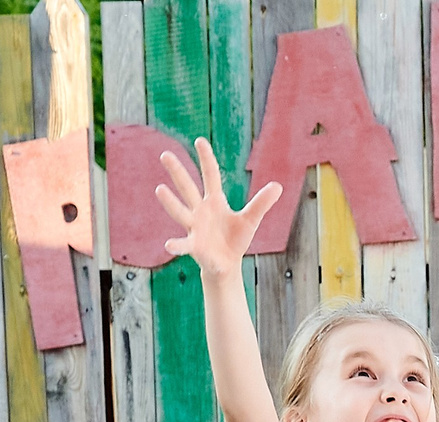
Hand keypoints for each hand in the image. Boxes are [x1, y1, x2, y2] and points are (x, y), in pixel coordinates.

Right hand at [158, 137, 281, 280]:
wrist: (227, 264)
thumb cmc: (235, 239)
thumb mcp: (250, 219)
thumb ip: (261, 203)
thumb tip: (278, 185)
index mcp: (214, 201)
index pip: (210, 175)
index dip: (206, 159)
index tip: (199, 140)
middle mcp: (200, 210)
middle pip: (188, 188)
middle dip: (178, 172)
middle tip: (165, 154)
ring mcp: (195, 227)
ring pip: (180, 212)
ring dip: (170, 202)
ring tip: (160, 189)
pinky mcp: (194, 246)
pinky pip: (184, 244)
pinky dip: (176, 245)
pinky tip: (169, 245)